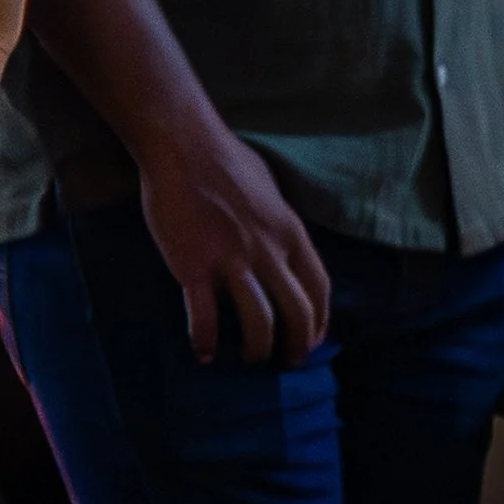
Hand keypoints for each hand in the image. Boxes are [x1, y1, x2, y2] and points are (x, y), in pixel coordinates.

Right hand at [135, 111, 330, 365]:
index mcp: (290, 232)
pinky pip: (205, 318)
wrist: (183, 143)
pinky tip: (204, 354)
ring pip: (257, 322)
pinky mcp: (195, 267)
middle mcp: (268, 251)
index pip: (318, 286)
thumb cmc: (224, 159)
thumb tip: (281, 240)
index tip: (314, 337)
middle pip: (296, 312)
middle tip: (289, 360)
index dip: (320, 319)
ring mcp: (232, 261)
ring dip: (257, 348)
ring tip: (250, 358)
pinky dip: (206, 342)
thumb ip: (278, 221)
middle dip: (297, 344)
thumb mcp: (269, 190)